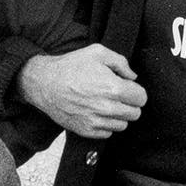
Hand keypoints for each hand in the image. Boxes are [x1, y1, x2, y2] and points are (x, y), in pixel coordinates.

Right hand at [16, 44, 147, 138]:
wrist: (44, 83)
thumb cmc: (70, 66)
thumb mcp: (97, 52)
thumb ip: (121, 62)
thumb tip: (133, 76)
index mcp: (113, 88)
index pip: (141, 98)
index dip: (136, 91)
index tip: (128, 88)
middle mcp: (106, 108)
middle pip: (135, 114)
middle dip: (130, 104)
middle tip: (117, 96)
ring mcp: (96, 121)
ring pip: (123, 125)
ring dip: (118, 115)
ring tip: (106, 103)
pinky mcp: (86, 131)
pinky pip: (108, 133)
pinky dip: (106, 124)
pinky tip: (96, 112)